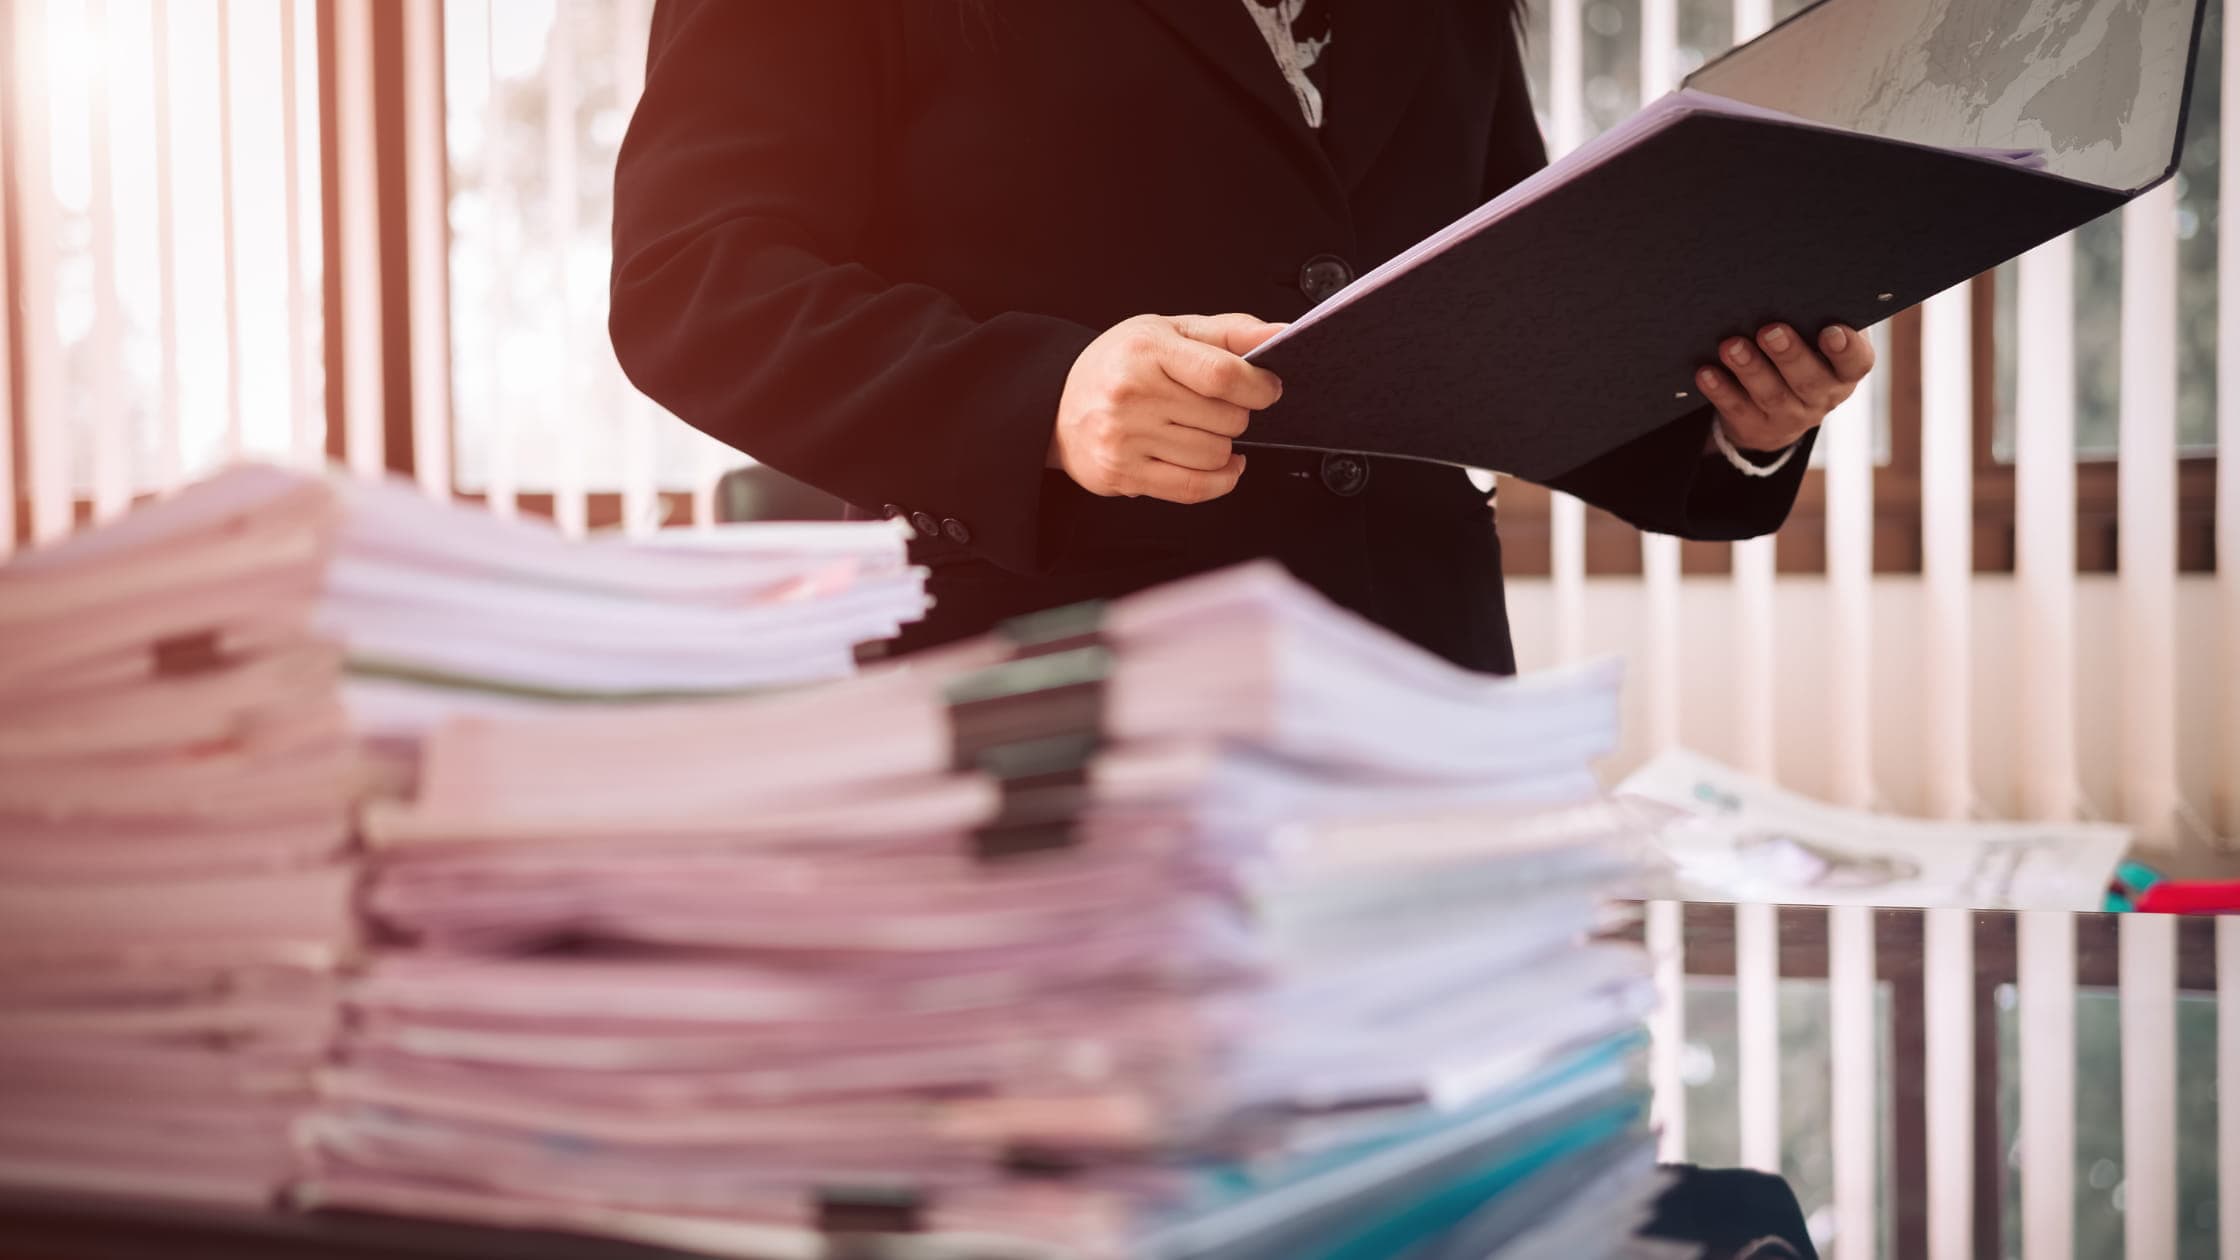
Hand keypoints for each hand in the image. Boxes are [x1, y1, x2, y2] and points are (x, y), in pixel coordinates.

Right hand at [1050, 313, 1284, 502]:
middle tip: (1220, 408)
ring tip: (1204, 431)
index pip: (1223, 375)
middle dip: (1237, 416)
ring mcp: (1125, 438)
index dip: (1259, 387)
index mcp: (1147, 350)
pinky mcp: (1123, 473)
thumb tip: (1281, 335)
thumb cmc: (1121, 365)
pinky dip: (1220, 480)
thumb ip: (1229, 332)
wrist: (1058, 404)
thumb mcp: (1170, 332)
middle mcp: (1132, 394)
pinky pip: (1193, 487)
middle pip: (1225, 419)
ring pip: (1214, 455)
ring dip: (1224, 448)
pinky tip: (1221, 466)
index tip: (1266, 389)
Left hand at [1696, 323, 1874, 454]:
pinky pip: (1737, 408)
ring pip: (1770, 394)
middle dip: (1788, 354)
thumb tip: (1791, 281)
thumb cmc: (1802, 355)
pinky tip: (1706, 372)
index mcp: (1844, 371)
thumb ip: (1814, 317)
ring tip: (1730, 346)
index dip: (1846, 349)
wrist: (1779, 412)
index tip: (1831, 331)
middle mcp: (1822, 397)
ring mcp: (1789, 417)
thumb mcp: (1816, 339)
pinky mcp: (1755, 426)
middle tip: (1769, 330)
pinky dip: (1720, 390)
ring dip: (1750, 369)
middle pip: (1809, 380)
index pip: (1856, 363)